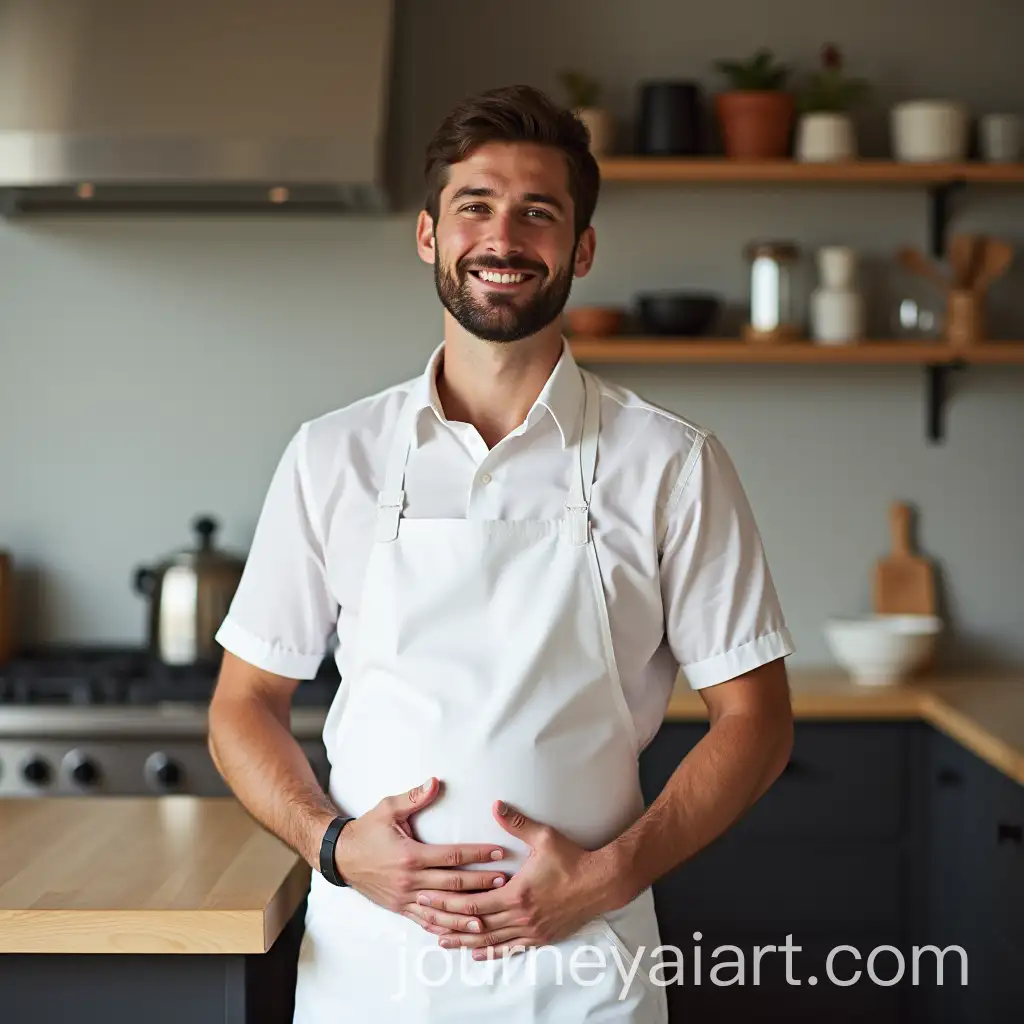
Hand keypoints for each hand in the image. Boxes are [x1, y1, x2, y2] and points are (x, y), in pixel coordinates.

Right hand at [334, 777, 508, 936]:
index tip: (498, 852)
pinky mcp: (400, 908)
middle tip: (505, 882)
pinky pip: (425, 921)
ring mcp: (405, 898)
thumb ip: (413, 797)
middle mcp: (410, 880)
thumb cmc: (367, 830)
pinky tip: (460, 931)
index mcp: (411, 856)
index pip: (452, 856)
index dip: (477, 854)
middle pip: (453, 885)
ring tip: (490, 914)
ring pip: (442, 910)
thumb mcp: (387, 809)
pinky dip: (444, 927)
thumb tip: (435, 782)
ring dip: (467, 913)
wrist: (340, 856)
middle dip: (481, 884)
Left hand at [414, 801, 621, 958]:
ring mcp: (530, 931)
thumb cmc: (572, 858)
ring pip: (490, 941)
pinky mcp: (540, 937)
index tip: (426, 898)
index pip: (473, 902)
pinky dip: (490, 952)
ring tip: (441, 941)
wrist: (600, 883)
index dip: (447, 902)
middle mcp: (521, 917)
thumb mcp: (544, 837)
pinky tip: (476, 952)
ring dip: (464, 941)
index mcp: (517, 894)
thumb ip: (517, 823)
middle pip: (476, 924)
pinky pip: (510, 949)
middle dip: (447, 922)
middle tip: (424, 919)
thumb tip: (496, 805)